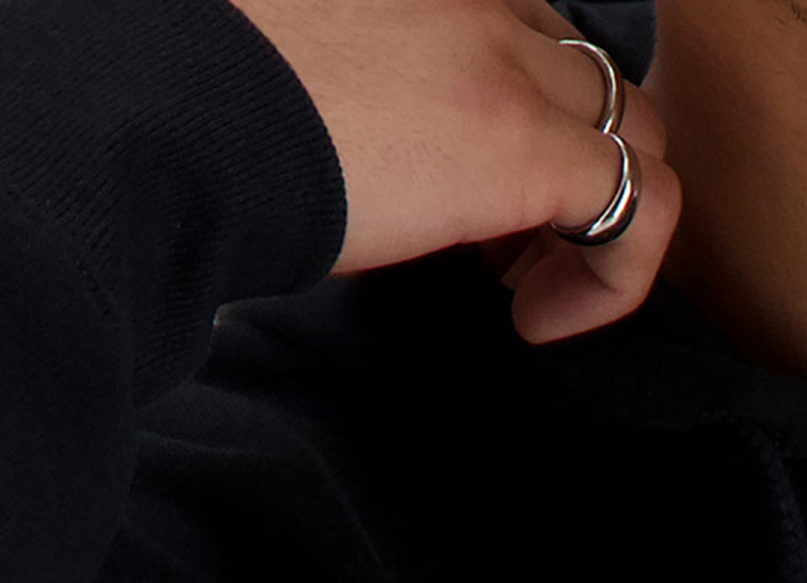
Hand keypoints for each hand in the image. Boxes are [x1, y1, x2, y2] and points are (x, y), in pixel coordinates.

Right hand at [236, 0, 680, 342]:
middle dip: (567, 170)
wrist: (163, 112)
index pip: (522, 34)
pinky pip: (639, 203)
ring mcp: (503, 64)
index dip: (518, 119)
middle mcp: (474, 1)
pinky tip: (537, 323)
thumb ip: (360, 105)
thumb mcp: (295, 88)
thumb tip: (376, 176)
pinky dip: (616, 276)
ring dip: (597, 220)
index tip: (469, 204)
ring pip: (634, 130)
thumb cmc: (197, 110)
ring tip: (524, 293)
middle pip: (587, 79)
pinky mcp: (519, 143)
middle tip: (499, 255)